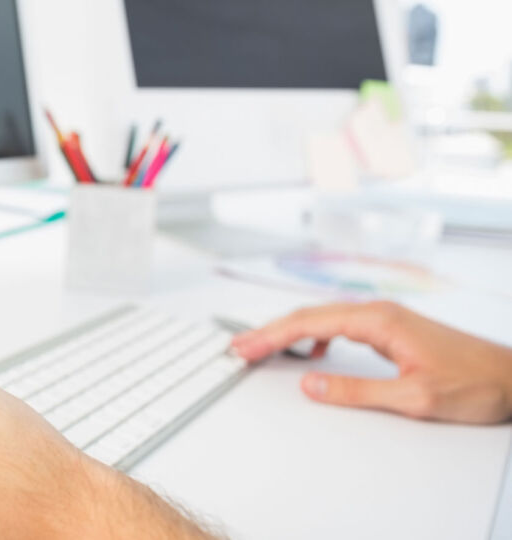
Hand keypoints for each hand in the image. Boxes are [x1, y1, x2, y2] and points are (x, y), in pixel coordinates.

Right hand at [232, 301, 511, 423]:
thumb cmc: (475, 383)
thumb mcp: (412, 396)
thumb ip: (356, 390)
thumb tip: (311, 384)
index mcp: (379, 321)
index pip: (309, 322)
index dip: (271, 336)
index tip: (244, 347)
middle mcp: (380, 312)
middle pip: (310, 315)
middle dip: (270, 331)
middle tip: (239, 347)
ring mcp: (386, 319)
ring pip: (323, 318)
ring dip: (289, 332)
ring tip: (262, 347)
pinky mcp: (392, 330)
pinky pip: (341, 324)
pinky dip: (315, 334)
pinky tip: (311, 349)